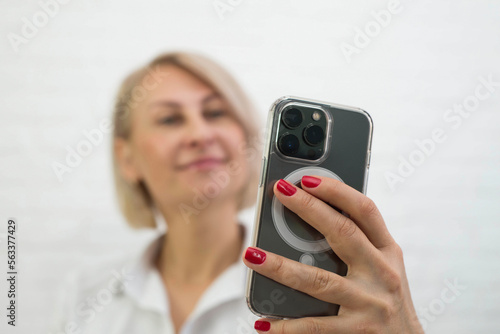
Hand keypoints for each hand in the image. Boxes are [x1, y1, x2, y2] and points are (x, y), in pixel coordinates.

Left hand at [243, 176, 423, 332]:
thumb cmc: (386, 300)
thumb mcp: (382, 267)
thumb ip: (358, 244)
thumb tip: (312, 216)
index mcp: (387, 251)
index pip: (365, 210)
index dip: (337, 191)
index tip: (308, 179)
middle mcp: (382, 272)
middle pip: (342, 233)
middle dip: (309, 209)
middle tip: (280, 192)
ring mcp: (370, 302)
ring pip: (318, 279)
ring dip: (280, 267)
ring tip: (252, 255)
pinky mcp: (357, 330)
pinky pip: (315, 324)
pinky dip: (287, 325)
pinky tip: (264, 323)